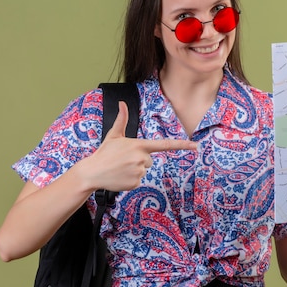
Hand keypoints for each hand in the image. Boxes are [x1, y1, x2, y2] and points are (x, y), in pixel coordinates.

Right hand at [82, 101, 196, 190]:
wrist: (92, 172)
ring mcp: (139, 171)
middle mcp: (142, 158)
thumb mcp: (113, 135)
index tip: (195, 146)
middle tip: (122, 161)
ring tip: (120, 168)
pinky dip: (130, 180)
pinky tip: (120, 177)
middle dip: (139, 161)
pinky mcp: (135, 183)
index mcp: (139, 145)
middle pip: (149, 160)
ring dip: (133, 170)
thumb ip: (121, 119)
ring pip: (144, 171)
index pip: (164, 144)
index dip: (181, 145)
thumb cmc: (103, 153)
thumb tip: (121, 103)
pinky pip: (138, 181)